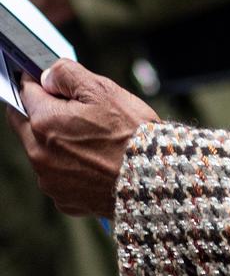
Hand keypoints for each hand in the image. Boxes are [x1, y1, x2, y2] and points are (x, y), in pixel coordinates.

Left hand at [7, 60, 159, 217]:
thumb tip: (47, 76)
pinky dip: (72, 171)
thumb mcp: (103, 90)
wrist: (158, 181)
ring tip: (95, 145)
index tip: (53, 85)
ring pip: (43, 153)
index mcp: (43, 123)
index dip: (41, 85)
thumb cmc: (134, 135)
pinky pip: (59, 178)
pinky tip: (96, 166)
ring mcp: (51, 182)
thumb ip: (66, 74)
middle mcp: (39, 155)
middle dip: (46, 116)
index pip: (25, 92)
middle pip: (28, 125)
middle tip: (79, 117)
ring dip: (58, 145)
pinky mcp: (66, 201)